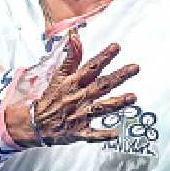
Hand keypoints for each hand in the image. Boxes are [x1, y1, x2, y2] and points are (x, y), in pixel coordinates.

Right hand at [6, 29, 139, 146]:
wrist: (34, 123)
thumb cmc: (51, 98)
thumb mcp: (59, 76)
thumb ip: (71, 57)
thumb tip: (74, 35)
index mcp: (73, 83)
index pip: (90, 67)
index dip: (103, 57)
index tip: (116, 47)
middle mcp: (78, 98)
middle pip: (101, 85)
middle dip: (118, 76)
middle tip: (135, 68)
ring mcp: (79, 115)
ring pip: (100, 108)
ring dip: (117, 103)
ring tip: (133, 97)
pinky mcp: (78, 132)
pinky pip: (92, 134)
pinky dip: (103, 135)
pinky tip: (115, 133)